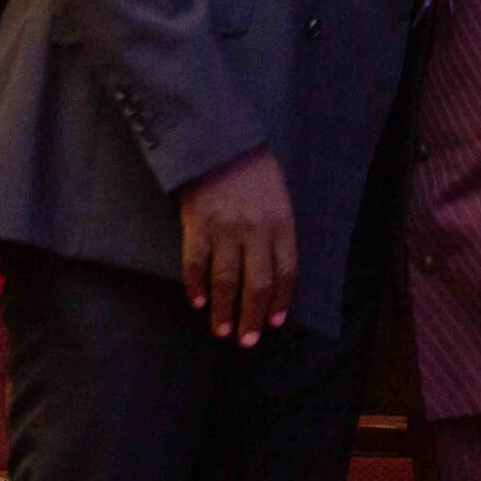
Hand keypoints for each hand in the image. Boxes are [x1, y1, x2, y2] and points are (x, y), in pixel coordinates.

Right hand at [178, 148, 296, 347]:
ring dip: (224, 311)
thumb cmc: (253, 168)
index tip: (273, 323)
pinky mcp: (196, 225)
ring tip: (222, 331)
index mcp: (281, 222)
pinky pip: (195, 264)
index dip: (280, 302)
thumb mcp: (279, 196)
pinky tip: (197, 302)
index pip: (285, 272)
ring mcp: (224, 228)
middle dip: (252, 317)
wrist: (219, 139)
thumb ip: (278, 230)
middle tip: (247, 341)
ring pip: (226, 281)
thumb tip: (273, 271)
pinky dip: (196, 287)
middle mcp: (255, 230)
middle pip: (257, 285)